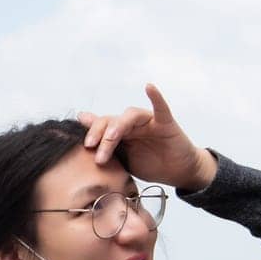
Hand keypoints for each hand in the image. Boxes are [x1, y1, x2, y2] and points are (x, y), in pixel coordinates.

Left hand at [77, 83, 211, 189]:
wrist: (177, 172)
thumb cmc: (150, 164)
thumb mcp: (123, 159)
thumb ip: (105, 147)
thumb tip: (83, 135)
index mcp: (120, 134)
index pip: (101, 128)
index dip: (90, 134)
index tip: (83, 146)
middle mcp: (132, 125)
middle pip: (111, 121)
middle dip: (99, 134)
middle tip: (91, 147)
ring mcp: (148, 122)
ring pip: (129, 116)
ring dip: (117, 126)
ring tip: (110, 138)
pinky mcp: (165, 123)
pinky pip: (160, 108)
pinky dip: (156, 97)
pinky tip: (149, 87)